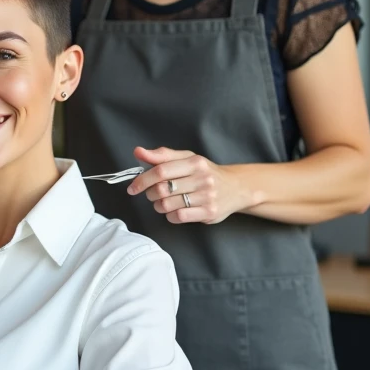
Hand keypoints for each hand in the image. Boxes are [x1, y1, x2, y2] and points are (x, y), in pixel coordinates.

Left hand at [126, 146, 253, 223]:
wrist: (236, 188)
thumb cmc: (205, 173)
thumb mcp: (186, 159)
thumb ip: (161, 156)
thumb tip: (138, 152)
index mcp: (195, 162)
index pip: (161, 170)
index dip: (142, 180)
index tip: (133, 187)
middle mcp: (202, 179)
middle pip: (162, 189)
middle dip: (150, 194)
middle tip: (152, 194)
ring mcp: (207, 196)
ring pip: (167, 205)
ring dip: (159, 206)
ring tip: (164, 202)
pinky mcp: (208, 212)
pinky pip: (178, 217)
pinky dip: (170, 215)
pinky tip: (174, 210)